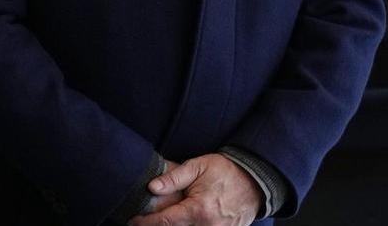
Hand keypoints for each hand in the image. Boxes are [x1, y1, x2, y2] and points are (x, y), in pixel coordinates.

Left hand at [129, 154, 260, 225]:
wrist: (255, 181)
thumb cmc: (224, 171)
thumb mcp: (197, 167)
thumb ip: (174, 178)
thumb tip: (151, 187)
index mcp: (199, 209)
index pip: (164, 221)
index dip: (145, 222)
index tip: (132, 220)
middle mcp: (208, 225)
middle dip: (158, 225)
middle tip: (144, 219)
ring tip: (161, 219)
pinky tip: (183, 220)